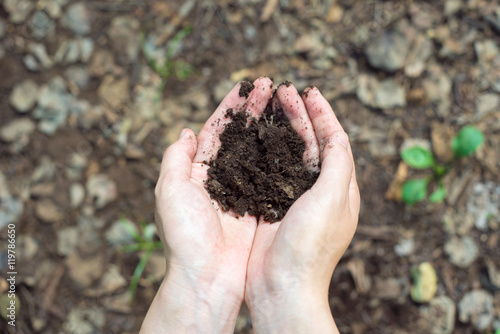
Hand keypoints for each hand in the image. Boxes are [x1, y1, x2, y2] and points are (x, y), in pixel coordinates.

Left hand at [140, 77, 273, 332]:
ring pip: (258, 150)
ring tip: (283, 102)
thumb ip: (175, 158)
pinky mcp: (260, 204)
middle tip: (269, 85)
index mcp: (196, 171)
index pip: (215, 129)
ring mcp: (242, 190)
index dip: (230, 107)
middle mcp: (221, 177)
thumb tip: (186, 132)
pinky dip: (280, 154)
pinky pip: (271, 174)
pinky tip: (292, 136)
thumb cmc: (185, 234)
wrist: (207, 276)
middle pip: (240, 135)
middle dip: (253, 109)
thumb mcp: (169, 190)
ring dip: (269, 125)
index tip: (245, 86)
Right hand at [245, 84, 359, 332]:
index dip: (323, 113)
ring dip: (283, 128)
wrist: (281, 286)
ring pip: (290, 152)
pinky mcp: (273, 205)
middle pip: (312, 142)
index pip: (335, 140)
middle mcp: (320, 191)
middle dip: (300, 114)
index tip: (308, 91)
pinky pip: (271, 168)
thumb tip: (338, 135)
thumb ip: (337, 165)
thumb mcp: (332, 200)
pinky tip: (255, 136)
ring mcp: (296, 198)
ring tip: (270, 104)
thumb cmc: (310, 247)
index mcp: (340, 188)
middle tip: (283, 89)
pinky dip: (266, 149)